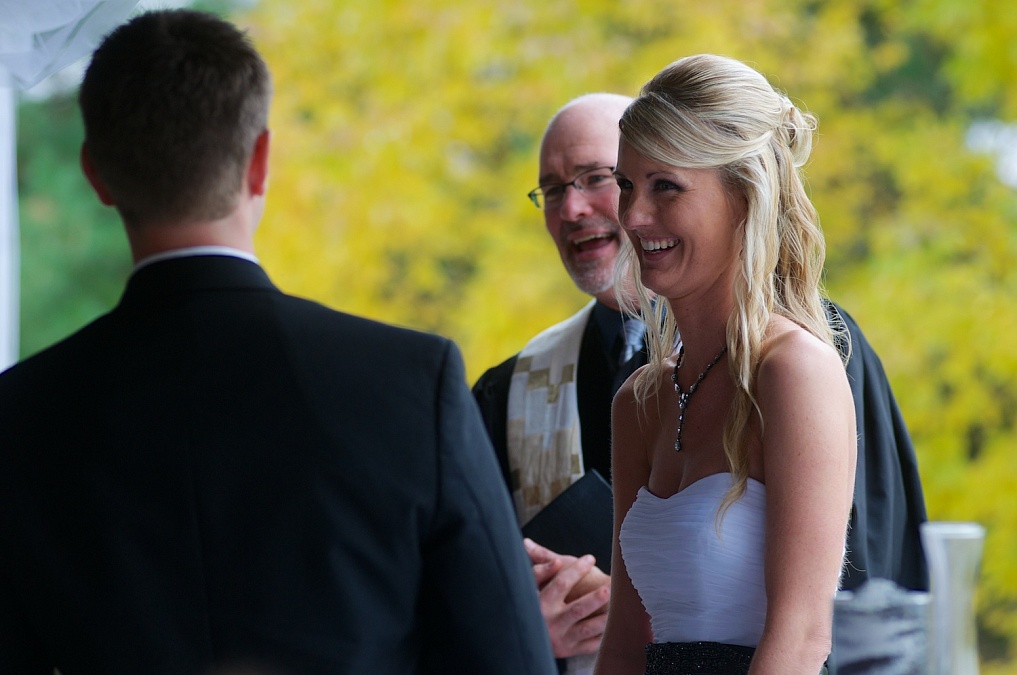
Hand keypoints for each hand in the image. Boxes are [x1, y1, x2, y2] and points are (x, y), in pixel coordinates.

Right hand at [523, 538, 610, 657]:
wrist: (527, 640)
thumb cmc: (534, 604)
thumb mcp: (532, 585)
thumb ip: (537, 565)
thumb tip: (526, 542)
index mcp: (542, 603)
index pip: (561, 583)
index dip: (576, 569)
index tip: (590, 558)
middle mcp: (551, 622)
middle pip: (577, 608)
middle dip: (595, 598)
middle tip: (610, 587)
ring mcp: (563, 638)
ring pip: (587, 628)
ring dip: (604, 618)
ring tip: (617, 608)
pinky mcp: (571, 650)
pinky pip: (591, 645)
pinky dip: (604, 636)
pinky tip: (616, 625)